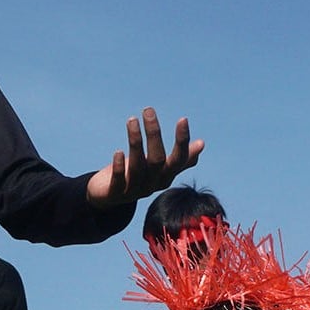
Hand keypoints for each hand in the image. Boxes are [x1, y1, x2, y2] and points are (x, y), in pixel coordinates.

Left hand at [85, 108, 203, 207]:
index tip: (183, 119)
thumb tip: (202, 144)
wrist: (108, 198)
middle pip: (157, 160)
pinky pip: (119, 182)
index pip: (179, 159)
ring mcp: (134, 191)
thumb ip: (180, 159)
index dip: (182, 141)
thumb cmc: (136, 176)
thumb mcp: (158, 166)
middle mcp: (153, 184)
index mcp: (166, 176)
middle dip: (154, 134)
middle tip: (148, 110)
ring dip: (135, 142)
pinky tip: (118, 152)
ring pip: (138, 168)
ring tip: (132, 120)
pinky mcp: (115, 194)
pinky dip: (119, 167)